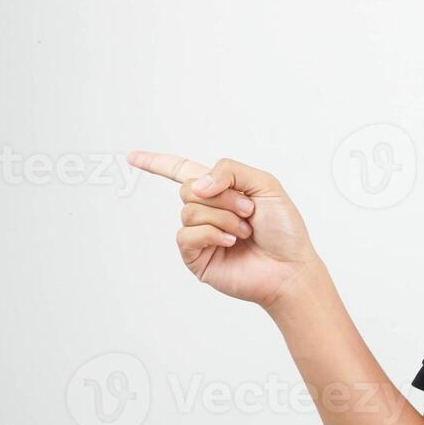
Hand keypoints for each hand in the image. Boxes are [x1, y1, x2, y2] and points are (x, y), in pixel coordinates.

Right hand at [128, 151, 321, 308]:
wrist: (290, 267)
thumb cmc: (284, 229)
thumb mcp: (266, 185)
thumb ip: (231, 171)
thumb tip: (197, 185)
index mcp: (221, 191)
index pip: (182, 171)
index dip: (157, 163)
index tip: (132, 157)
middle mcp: (206, 212)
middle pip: (189, 188)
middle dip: (223, 197)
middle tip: (249, 211)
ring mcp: (199, 235)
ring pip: (189, 210)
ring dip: (224, 218)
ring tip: (246, 231)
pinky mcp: (195, 257)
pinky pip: (187, 234)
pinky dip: (212, 234)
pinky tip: (232, 242)